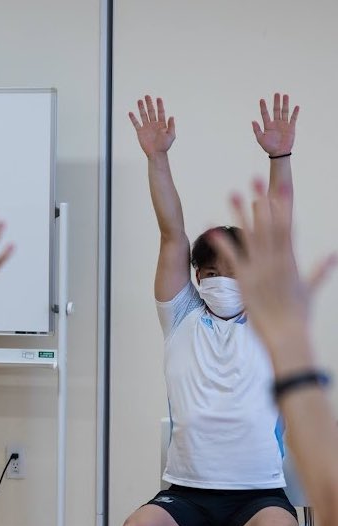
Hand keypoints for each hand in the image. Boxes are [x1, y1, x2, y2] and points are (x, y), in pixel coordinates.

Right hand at [128, 96, 174, 156]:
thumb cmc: (165, 145)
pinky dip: (133, 118)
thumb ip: (171, 126)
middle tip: (147, 96)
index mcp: (161, 124)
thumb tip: (172, 116)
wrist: (156, 153)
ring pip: (143, 115)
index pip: (160, 112)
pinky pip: (136, 124)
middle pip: (151, 111)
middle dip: (149, 103)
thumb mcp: (171, 135)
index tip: (158, 98)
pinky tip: (130, 113)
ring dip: (141, 108)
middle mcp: (154, 124)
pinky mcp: (140, 132)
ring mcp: (147, 127)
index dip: (159, 105)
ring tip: (139, 100)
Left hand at [209, 180, 335, 351]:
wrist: (287, 334)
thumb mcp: (310, 290)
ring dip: (239, 213)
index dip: (282, 206)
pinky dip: (221, 242)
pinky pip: (231, 257)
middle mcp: (276, 260)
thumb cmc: (299, 315)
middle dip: (261, 201)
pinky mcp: (245, 280)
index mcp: (290, 260)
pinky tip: (210, 229)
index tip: (279, 187)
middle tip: (254, 179)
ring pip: (249, 235)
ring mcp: (260, 269)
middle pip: (268, 224)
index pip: (287, 226)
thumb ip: (319, 270)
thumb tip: (332, 255)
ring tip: (231, 193)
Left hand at [253, 92, 298, 156]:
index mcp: (268, 125)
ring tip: (285, 95)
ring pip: (285, 112)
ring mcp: (284, 124)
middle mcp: (276, 123)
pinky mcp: (291, 127)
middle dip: (276, 102)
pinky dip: (295, 113)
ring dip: (285, 104)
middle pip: (276, 110)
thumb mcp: (260, 138)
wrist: (279, 153)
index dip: (263, 107)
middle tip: (276, 93)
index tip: (261, 99)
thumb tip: (253, 120)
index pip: (265, 114)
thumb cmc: (268, 147)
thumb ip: (257, 129)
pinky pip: (293, 118)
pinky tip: (296, 106)